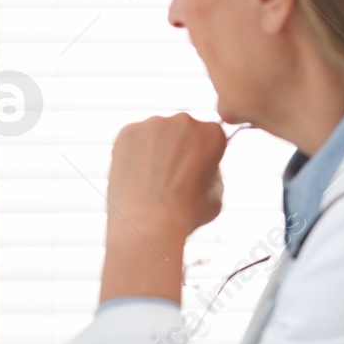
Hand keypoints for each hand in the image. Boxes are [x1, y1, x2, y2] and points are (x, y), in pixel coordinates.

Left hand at [99, 113, 225, 303]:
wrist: (148, 223)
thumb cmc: (185, 215)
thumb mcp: (216, 195)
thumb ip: (213, 171)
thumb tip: (201, 162)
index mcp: (213, 133)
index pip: (207, 138)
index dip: (200, 158)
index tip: (192, 175)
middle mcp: (185, 120)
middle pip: (181, 132)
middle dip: (176, 150)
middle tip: (168, 178)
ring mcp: (153, 123)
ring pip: (156, 134)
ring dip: (154, 150)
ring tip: (149, 181)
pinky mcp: (127, 131)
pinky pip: (133, 140)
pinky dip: (133, 154)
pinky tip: (134, 176)